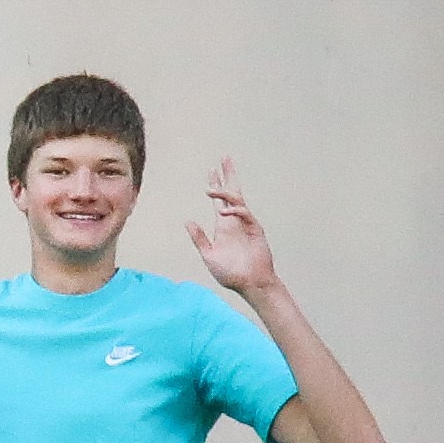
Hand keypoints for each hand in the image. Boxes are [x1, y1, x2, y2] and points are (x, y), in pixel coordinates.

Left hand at [186, 158, 280, 296]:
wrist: (249, 283)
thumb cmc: (230, 273)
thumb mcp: (208, 255)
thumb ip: (199, 238)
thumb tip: (188, 221)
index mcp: (223, 226)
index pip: (219, 201)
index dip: (216, 186)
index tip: (211, 171)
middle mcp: (235, 222)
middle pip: (232, 193)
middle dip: (228, 176)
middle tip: (224, 158)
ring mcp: (246, 224)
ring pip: (237, 201)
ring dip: (225, 192)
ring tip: (210, 187)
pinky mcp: (256, 230)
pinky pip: (245, 215)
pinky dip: (235, 211)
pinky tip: (224, 211)